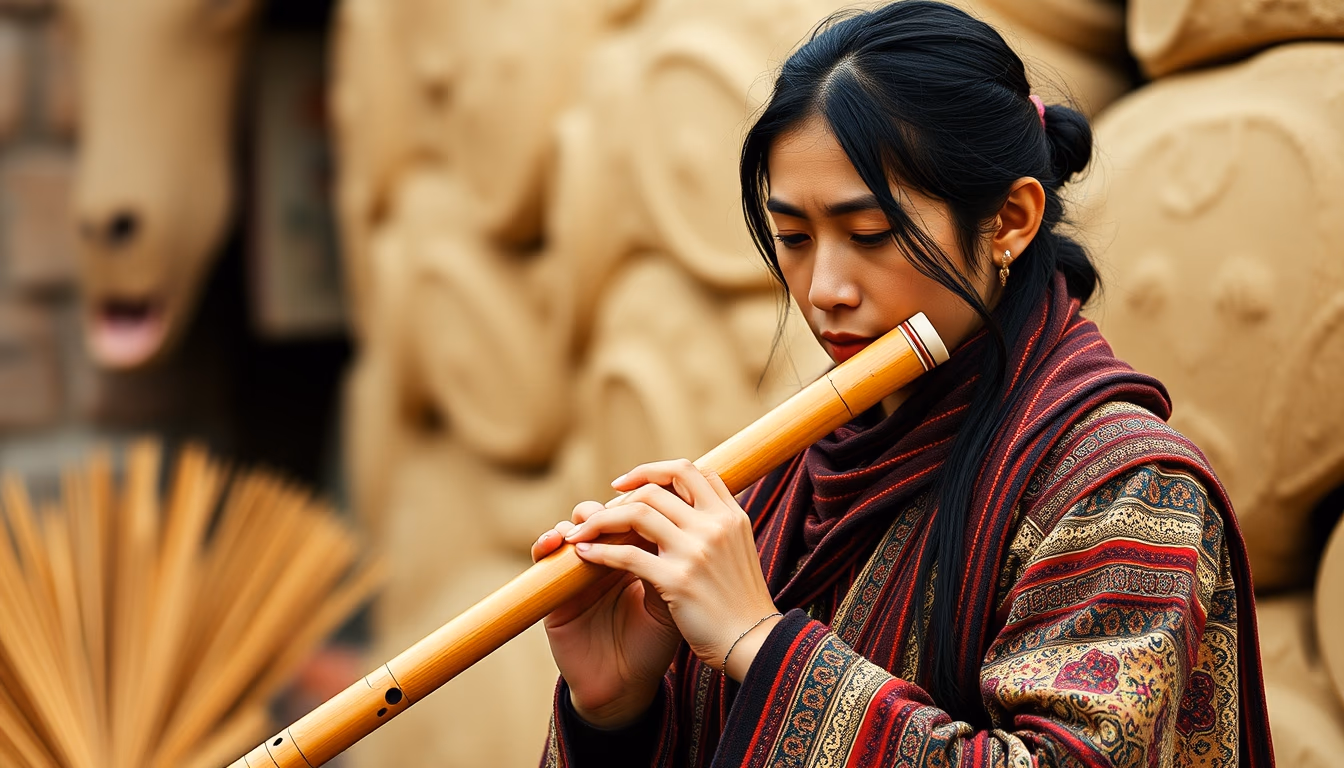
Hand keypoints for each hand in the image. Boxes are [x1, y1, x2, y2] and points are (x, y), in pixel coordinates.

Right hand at [532, 502, 681, 728]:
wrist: (627, 686)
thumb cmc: (654, 644)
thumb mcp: (669, 600)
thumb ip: (669, 561)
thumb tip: (671, 519)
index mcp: (638, 555)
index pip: (636, 515)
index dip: (642, 501)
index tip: (653, 495)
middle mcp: (607, 558)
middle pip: (605, 513)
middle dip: (612, 506)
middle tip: (621, 508)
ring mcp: (579, 572)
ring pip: (574, 527)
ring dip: (581, 519)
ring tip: (589, 524)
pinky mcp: (555, 590)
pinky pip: (544, 560)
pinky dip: (546, 544)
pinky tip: (556, 541)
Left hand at [562, 459, 781, 680]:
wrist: (754, 643)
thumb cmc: (740, 601)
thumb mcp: (738, 549)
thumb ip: (714, 525)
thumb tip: (684, 506)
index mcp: (730, 515)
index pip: (689, 471)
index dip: (653, 471)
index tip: (627, 485)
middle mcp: (715, 525)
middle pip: (656, 488)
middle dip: (620, 496)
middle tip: (600, 512)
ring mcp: (696, 551)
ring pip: (637, 513)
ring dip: (601, 519)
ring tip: (582, 531)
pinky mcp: (677, 581)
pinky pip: (627, 555)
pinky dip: (599, 551)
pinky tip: (584, 554)